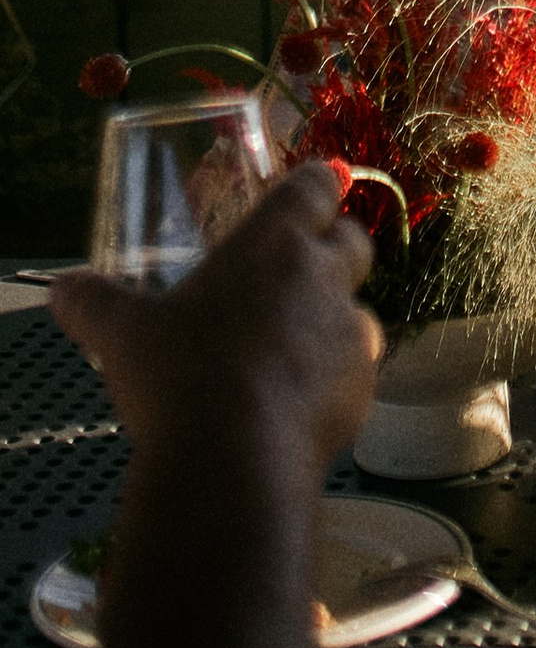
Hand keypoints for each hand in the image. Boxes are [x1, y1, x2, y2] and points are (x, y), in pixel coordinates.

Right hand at [53, 164, 379, 475]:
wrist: (234, 462)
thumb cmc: (180, 378)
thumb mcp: (125, 336)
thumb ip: (96, 304)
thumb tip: (61, 289)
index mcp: (274, 242)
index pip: (315, 185)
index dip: (311, 189)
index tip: (300, 200)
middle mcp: (323, 275)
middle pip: (352, 241)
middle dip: (330, 253)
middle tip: (287, 281)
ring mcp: (350, 332)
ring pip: (359, 310)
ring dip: (332, 323)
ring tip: (285, 353)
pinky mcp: (363, 388)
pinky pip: (357, 371)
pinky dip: (333, 379)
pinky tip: (294, 404)